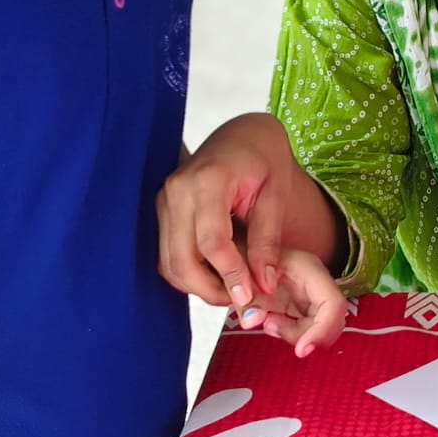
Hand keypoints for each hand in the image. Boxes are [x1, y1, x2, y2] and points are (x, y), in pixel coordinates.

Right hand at [158, 114, 297, 310]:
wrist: (243, 135)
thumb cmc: (263, 159)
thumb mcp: (276, 196)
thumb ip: (268, 241)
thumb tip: (264, 285)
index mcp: (208, 180)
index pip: (211, 242)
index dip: (229, 275)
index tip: (249, 297)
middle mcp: (177, 190)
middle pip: (181, 258)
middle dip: (209, 289)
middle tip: (240, 301)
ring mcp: (164, 200)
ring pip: (169, 261)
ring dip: (197, 285)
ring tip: (232, 290)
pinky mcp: (162, 211)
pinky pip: (167, 253)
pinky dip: (188, 272)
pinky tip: (215, 276)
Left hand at [234, 246, 348, 357]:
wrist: (243, 249)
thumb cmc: (247, 251)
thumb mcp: (241, 271)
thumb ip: (246, 297)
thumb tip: (252, 321)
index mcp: (310, 270)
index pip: (333, 305)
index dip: (322, 331)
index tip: (302, 350)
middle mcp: (317, 286)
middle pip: (330, 322)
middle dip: (306, 336)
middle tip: (271, 327)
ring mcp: (310, 299)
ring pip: (319, 330)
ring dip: (293, 335)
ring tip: (267, 320)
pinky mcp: (301, 310)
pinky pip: (305, 331)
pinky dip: (287, 333)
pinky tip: (270, 320)